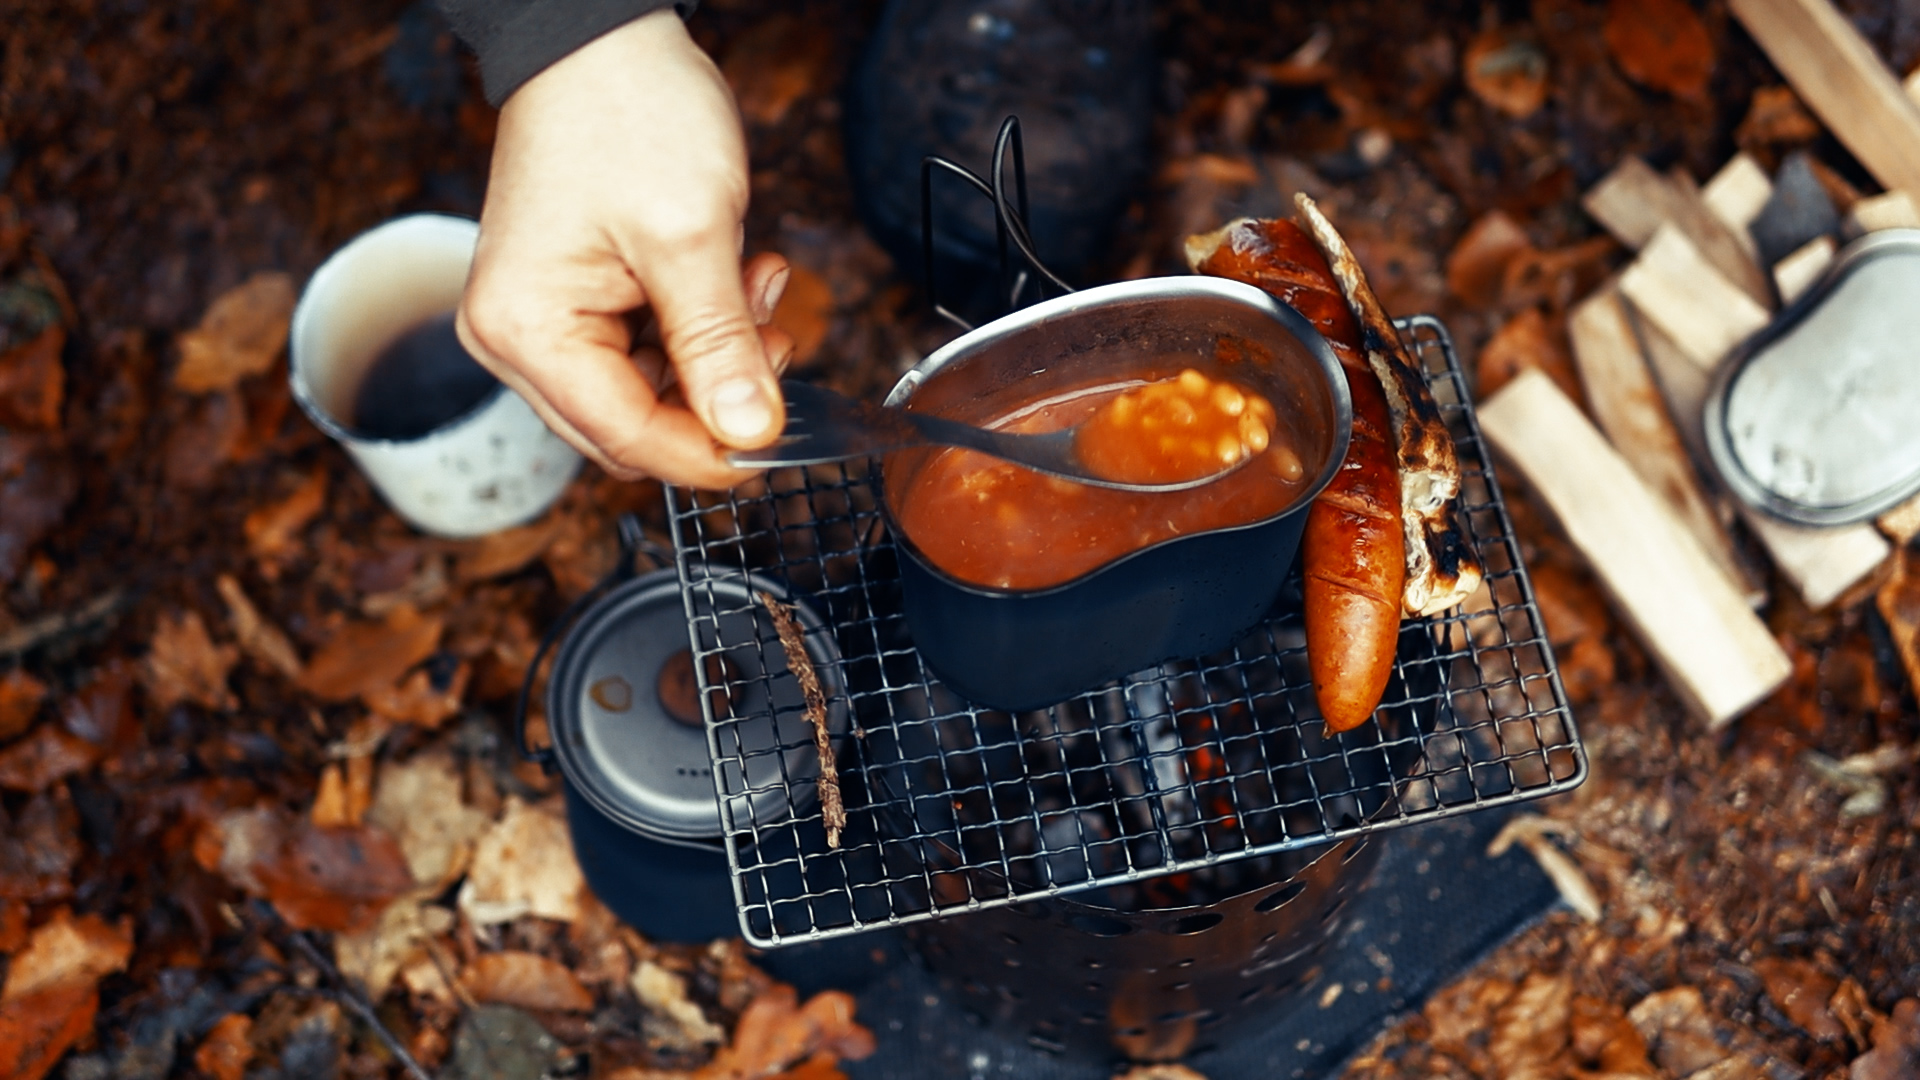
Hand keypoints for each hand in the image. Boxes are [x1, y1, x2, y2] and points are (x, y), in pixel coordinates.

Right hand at [456, 9, 790, 488]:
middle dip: (717, 396)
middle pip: (635, 426)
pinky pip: (649, 349)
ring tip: (759, 284)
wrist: (601, 37)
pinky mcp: (577, 301)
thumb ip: (720, 345)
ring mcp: (545, 320)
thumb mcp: (692, 236)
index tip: (781, 441)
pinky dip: (704, 326)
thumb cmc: (629, 112)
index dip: (711, 452)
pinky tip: (739, 275)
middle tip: (776, 338)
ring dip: (720, 354)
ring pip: (652, 391)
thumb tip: (750, 433)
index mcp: (527, 330)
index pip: (628, 438)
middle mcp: (519, 338)